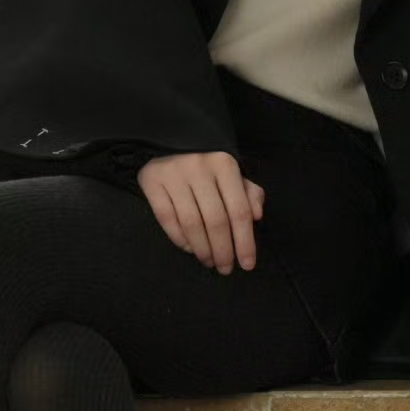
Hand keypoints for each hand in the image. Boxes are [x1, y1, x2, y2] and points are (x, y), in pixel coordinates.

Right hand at [137, 151, 264, 273]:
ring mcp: (174, 173)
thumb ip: (249, 193)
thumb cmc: (208, 165)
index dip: (245, 241)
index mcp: (224, 164)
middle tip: (225, 268)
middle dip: (223, 251)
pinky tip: (189, 248)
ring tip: (209, 261)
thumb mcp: (232, 174)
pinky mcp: (152, 180)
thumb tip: (257, 216)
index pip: (239, 210)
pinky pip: (167, 219)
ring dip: (202, 250)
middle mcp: (199, 167)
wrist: (169, 142)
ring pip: (191, 224)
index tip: (247, 264)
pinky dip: (180, 239)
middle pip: (216, 221)